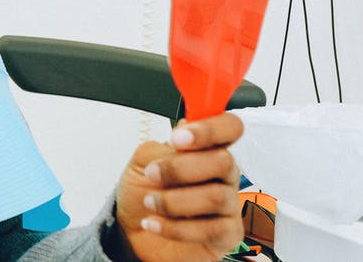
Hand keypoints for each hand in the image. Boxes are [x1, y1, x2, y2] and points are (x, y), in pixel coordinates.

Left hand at [105, 113, 244, 261]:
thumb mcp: (142, 162)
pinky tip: (155, 223)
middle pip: (225, 161)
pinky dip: (175, 227)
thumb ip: (163, 148)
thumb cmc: (143, 193)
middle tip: (153, 174)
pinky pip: (212, 229)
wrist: (132, 233)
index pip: (229, 127)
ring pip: (217, 197)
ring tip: (151, 202)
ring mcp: (228, 205)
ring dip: (174, 200)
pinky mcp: (227, 234)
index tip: (179, 138)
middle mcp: (222, 174)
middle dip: (181, 168)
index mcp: (206, 149)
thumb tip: (183, 139)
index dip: (210, 129)